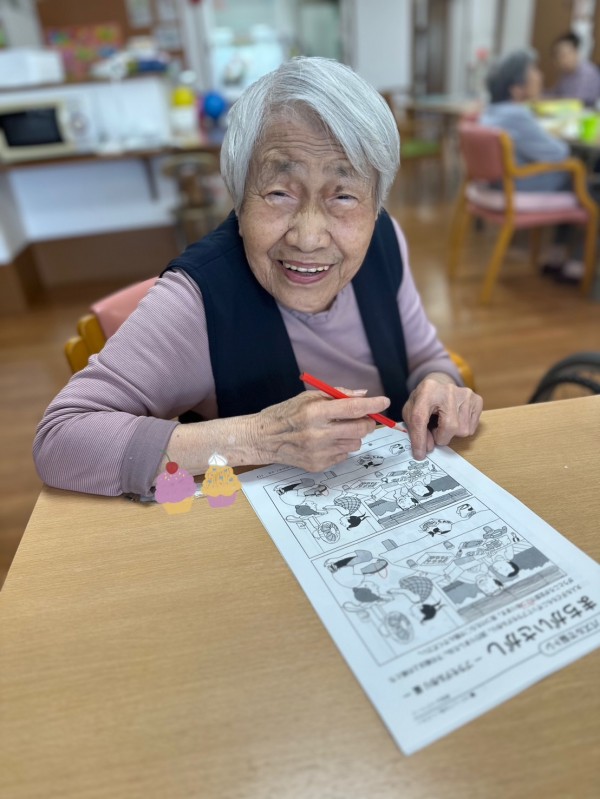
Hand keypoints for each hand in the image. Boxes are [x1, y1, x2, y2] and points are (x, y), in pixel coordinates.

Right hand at [252, 389, 390, 471]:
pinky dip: (341, 447)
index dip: (373, 404)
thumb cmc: (286, 414)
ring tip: (336, 430)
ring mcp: (319, 452)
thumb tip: (363, 395)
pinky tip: (325, 442)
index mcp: (315, 412)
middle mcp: (318, 434)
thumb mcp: (308, 397)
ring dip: (352, 435)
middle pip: (361, 429)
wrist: (263, 439)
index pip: (353, 408)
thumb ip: (336, 395)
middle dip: (367, 421)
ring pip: (355, 444)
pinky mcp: (318, 465)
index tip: (384, 401)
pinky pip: (343, 455)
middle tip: (362, 417)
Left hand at [402, 374, 482, 459]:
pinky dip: (462, 429)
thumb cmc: (424, 400)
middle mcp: (447, 390)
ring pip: (463, 430)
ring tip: (444, 421)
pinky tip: (455, 418)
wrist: (440, 384)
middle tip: (435, 432)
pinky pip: (471, 428)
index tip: (420, 454)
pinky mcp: (476, 400)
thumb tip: (428, 447)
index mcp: (426, 391)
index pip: (420, 419)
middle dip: (441, 437)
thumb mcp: (411, 412)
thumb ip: (416, 429)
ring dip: (451, 433)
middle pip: (450, 426)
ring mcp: (465, 394)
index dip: (419, 440)